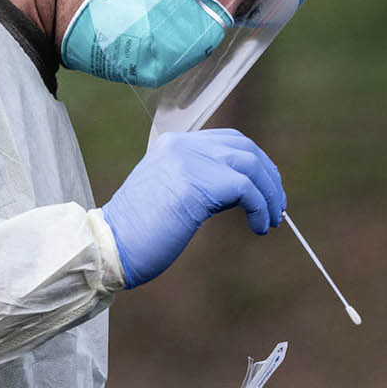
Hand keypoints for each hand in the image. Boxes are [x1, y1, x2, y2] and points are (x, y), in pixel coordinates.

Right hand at [101, 130, 285, 286]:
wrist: (109, 247)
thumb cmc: (137, 232)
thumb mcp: (169, 193)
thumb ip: (198, 181)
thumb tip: (240, 190)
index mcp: (173, 144)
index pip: (228, 140)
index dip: (255, 162)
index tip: (267, 189)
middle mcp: (182, 145)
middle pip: (245, 148)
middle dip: (269, 178)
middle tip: (277, 207)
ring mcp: (188, 161)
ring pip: (251, 166)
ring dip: (269, 196)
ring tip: (271, 221)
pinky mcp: (196, 184)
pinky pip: (246, 189)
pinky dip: (260, 208)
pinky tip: (259, 227)